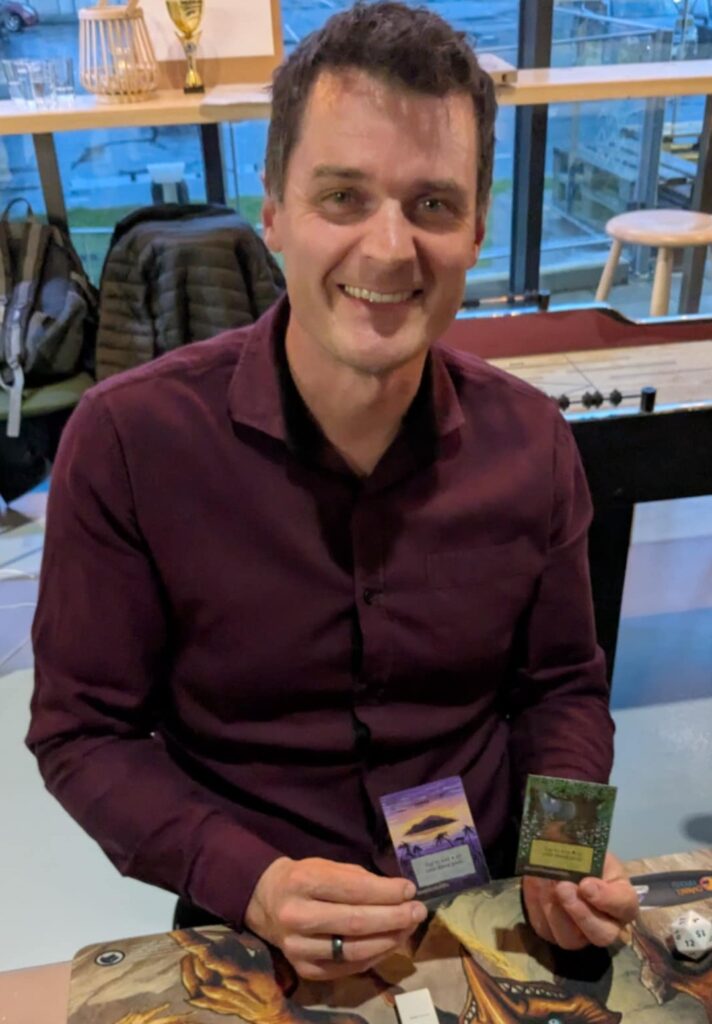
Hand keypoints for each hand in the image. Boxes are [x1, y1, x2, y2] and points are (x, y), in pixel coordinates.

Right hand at [244, 856, 427, 980]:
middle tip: (418, 911)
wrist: (264, 901)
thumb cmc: (303, 878)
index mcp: (303, 882)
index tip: (410, 889)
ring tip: (408, 928)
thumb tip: (399, 893)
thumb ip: (358, 879)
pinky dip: (373, 956)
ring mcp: (298, 948)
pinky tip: (389, 943)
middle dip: (394, 917)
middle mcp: (297, 916)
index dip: (386, 892)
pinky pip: (347, 968)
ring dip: (388, 940)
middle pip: (356, 923)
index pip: (353, 889)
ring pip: (354, 951)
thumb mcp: (325, 866)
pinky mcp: (304, 969)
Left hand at [522, 851, 638, 949]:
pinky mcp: (553, 934)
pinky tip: (534, 882)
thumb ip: (584, 849)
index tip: (586, 884)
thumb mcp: (590, 847)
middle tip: (562, 887)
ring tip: (544, 881)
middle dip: (579, 912)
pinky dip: (536, 904)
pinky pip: (544, 928)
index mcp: (623, 901)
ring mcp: (579, 935)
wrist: (563, 863)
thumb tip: (563, 840)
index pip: (624, 905)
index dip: (606, 898)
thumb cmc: (585, 856)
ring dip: (553, 909)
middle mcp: (606, 926)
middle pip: (600, 934)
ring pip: (569, 938)